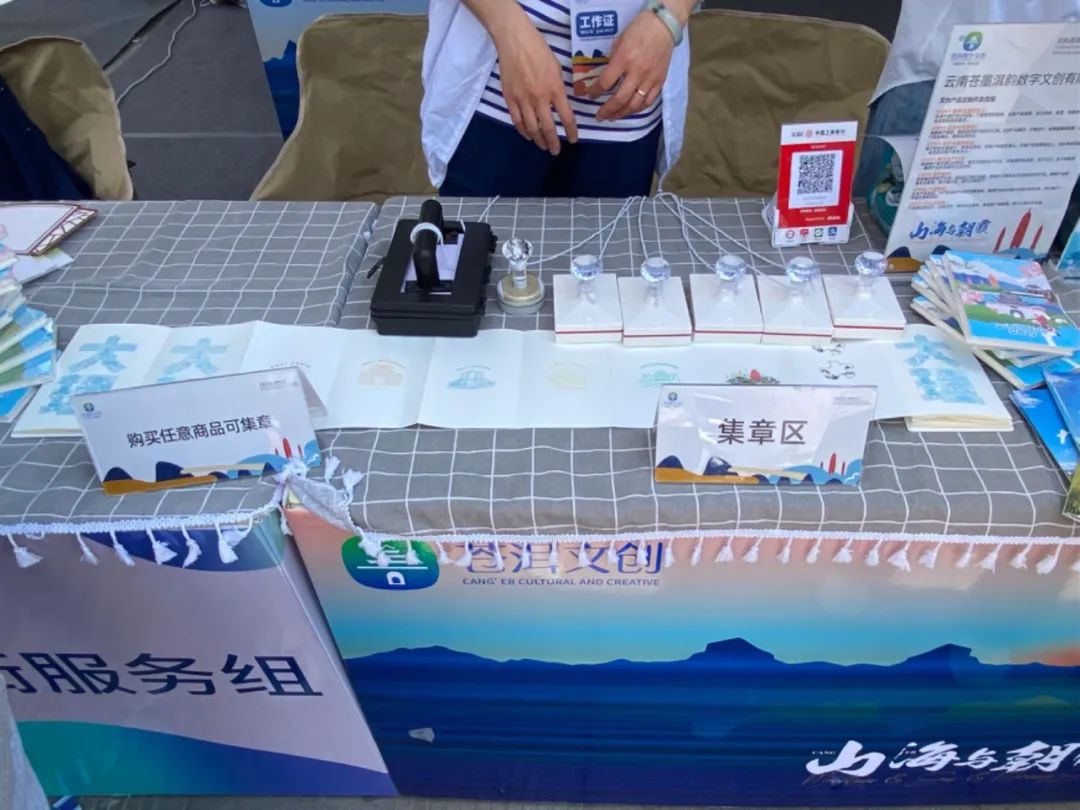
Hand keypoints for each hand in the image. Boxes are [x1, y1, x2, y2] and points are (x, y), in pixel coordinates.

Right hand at [492, 15, 578, 152]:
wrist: (515, 41)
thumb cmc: (539, 50)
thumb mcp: (556, 68)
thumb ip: (558, 88)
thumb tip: (561, 104)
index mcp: (555, 90)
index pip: (566, 117)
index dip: (571, 132)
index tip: (573, 140)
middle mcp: (540, 99)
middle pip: (548, 128)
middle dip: (553, 143)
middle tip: (556, 151)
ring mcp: (523, 100)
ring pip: (531, 128)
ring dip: (538, 140)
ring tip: (542, 146)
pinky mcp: (510, 98)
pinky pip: (517, 121)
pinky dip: (523, 131)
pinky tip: (527, 135)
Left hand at [587, 12, 673, 121]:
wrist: (663, 25)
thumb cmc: (639, 29)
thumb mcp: (619, 40)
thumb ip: (613, 59)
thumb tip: (605, 76)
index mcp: (624, 59)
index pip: (606, 82)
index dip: (595, 92)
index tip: (590, 95)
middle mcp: (637, 72)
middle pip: (620, 99)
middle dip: (607, 110)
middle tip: (600, 116)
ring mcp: (650, 78)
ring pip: (635, 105)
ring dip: (622, 114)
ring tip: (613, 117)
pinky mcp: (660, 81)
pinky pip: (648, 101)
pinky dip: (637, 109)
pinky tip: (630, 110)